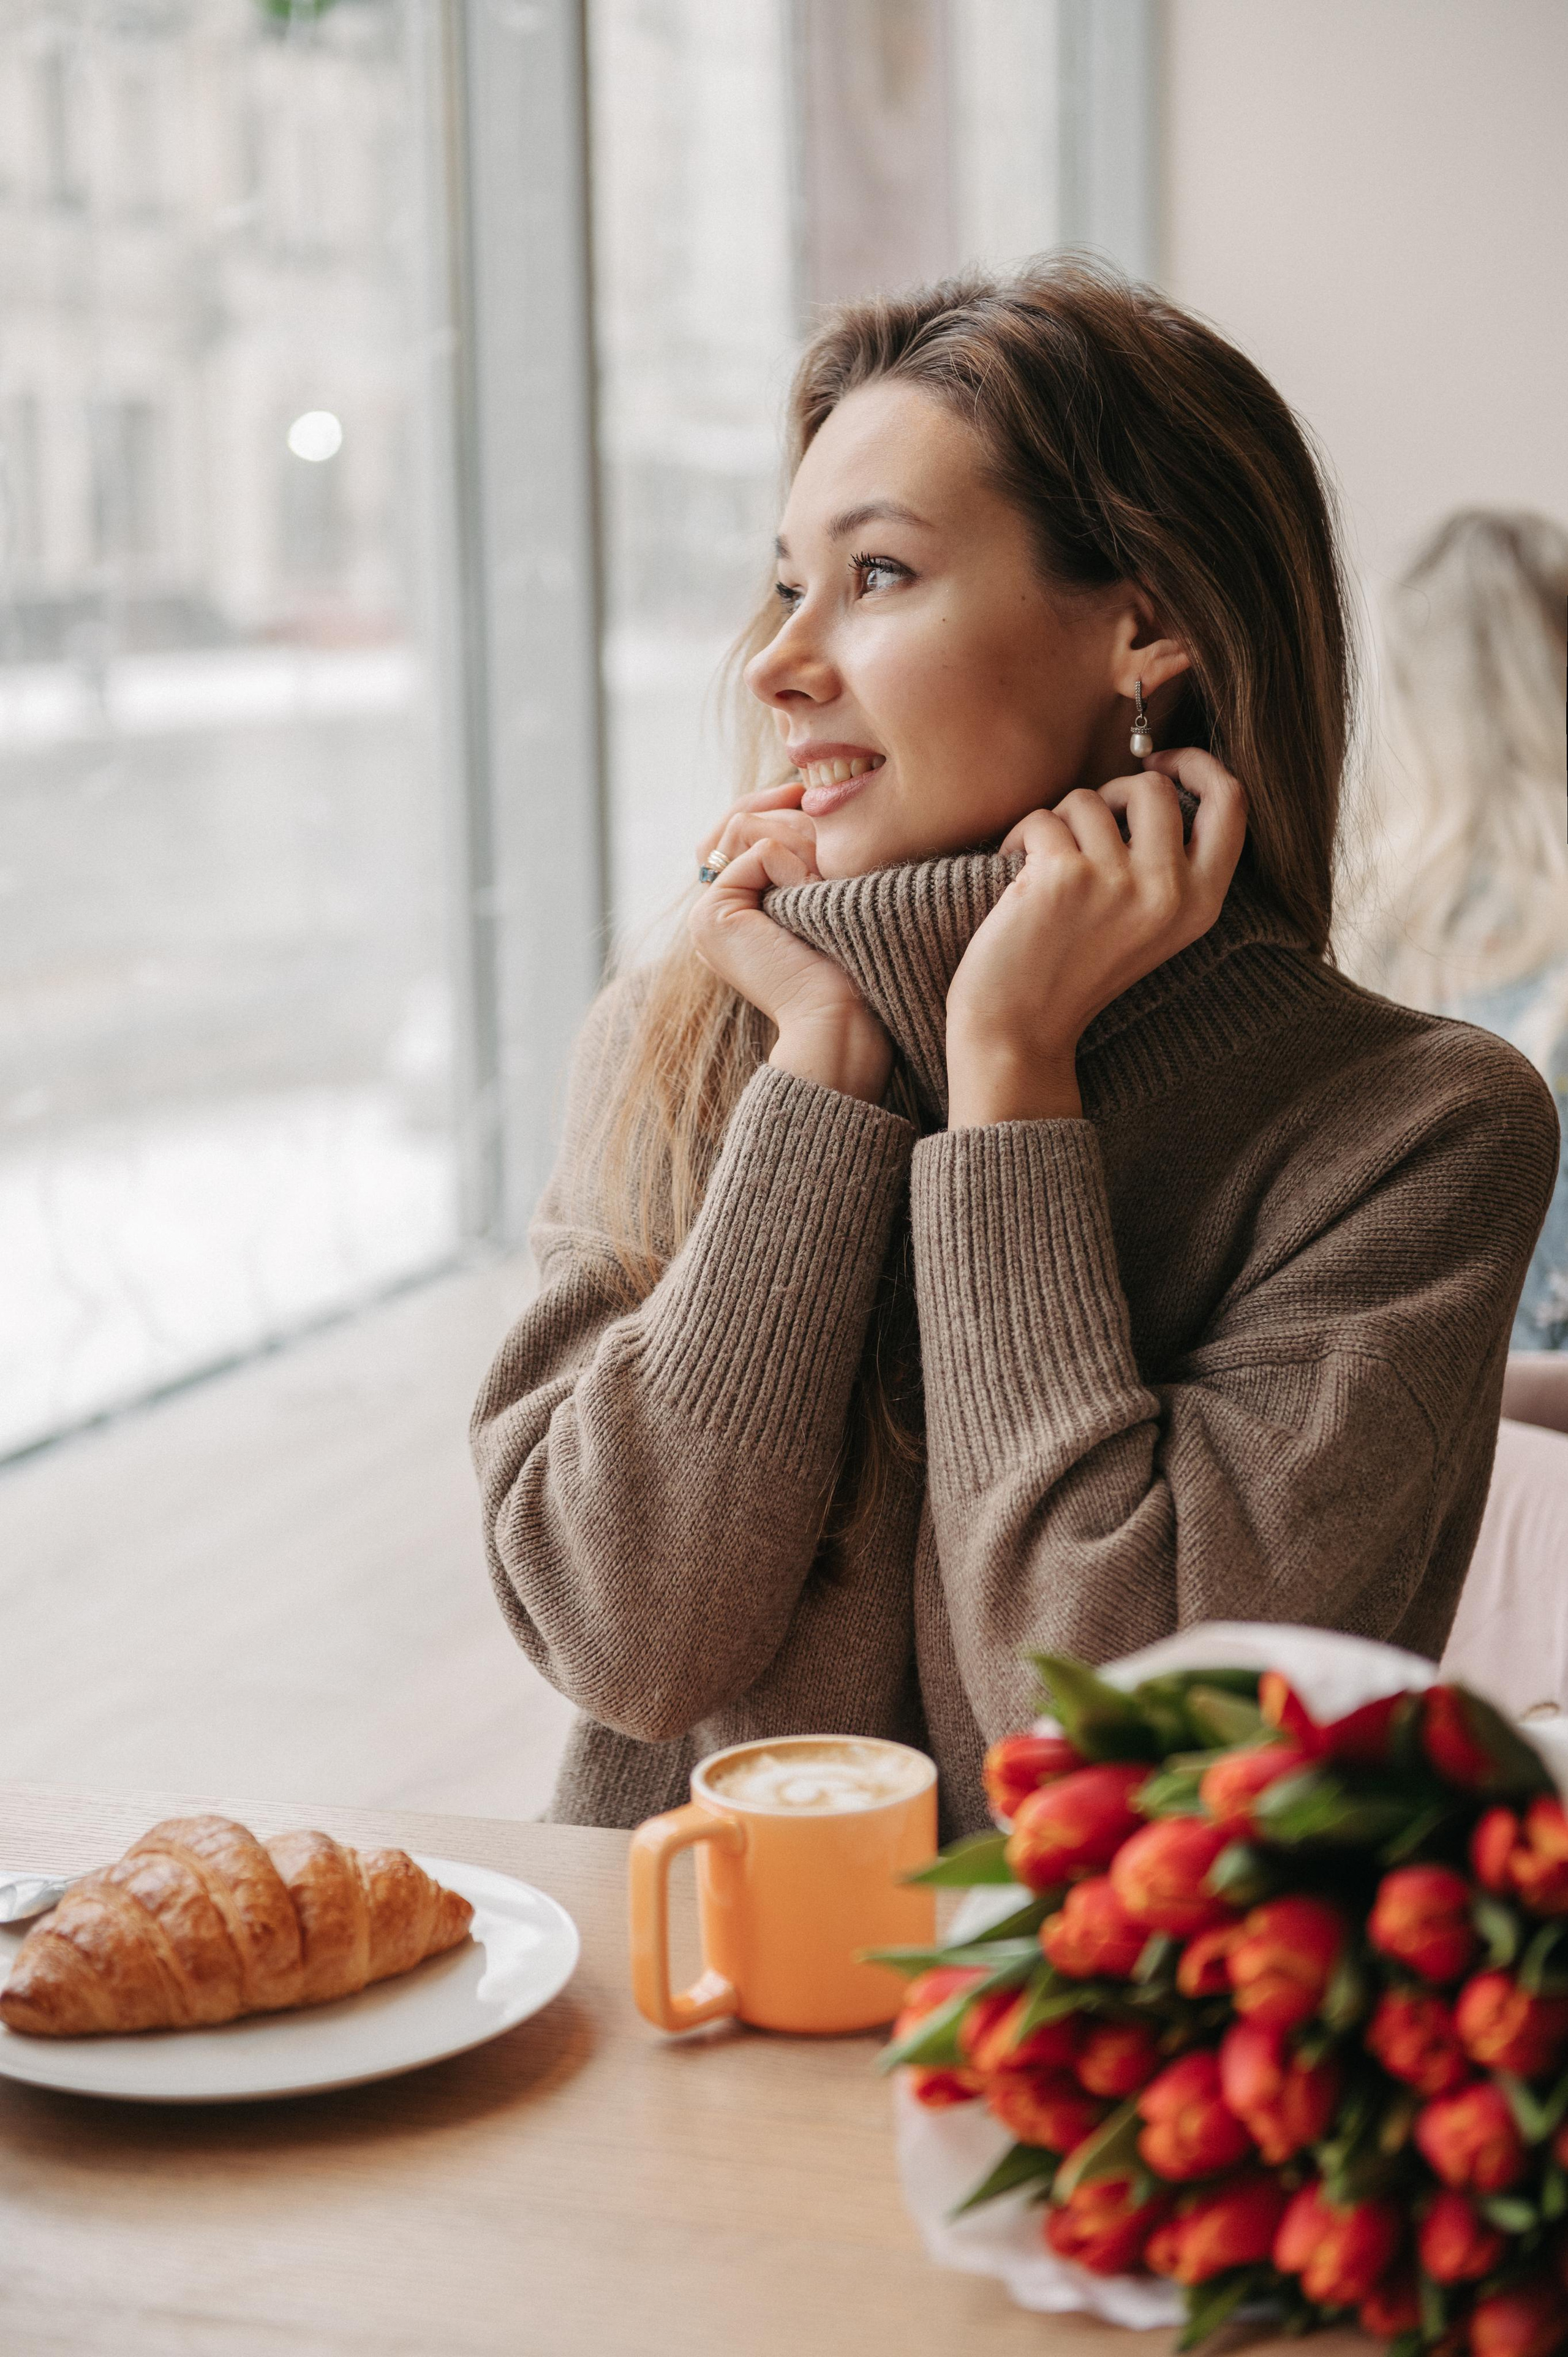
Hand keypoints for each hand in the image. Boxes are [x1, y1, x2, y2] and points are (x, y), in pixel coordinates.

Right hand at [688, 783, 892, 1103]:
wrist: (844, 1019)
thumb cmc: (854, 960)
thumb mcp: (827, 888)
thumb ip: (803, 847)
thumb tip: (799, 786)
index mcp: (734, 905)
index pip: (744, 825)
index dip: (783, 804)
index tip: (819, 802)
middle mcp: (711, 909)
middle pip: (740, 817)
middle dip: (793, 818)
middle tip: (832, 843)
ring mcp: (704, 914)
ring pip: (747, 827)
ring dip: (798, 842)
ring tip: (826, 877)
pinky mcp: (712, 916)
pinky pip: (758, 852)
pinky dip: (795, 867)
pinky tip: (814, 895)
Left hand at [944, 748, 1246, 1127]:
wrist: (1018, 1031)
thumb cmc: (1073, 971)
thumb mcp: (1147, 923)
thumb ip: (1169, 861)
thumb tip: (1157, 775)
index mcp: (1201, 903)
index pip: (1231, 803)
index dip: (1197, 765)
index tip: (1158, 761)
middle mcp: (1170, 892)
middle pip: (1153, 787)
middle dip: (1109, 793)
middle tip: (1081, 831)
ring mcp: (1119, 883)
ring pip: (1089, 798)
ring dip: (1058, 822)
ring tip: (1045, 870)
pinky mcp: (1066, 876)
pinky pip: (1042, 818)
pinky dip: (1020, 840)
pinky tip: (1016, 884)